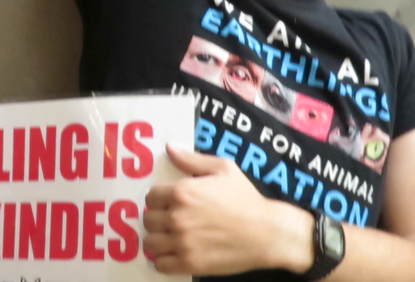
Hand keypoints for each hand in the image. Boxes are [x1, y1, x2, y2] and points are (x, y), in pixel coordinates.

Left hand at [142, 144, 314, 274]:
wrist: (266, 232)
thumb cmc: (245, 198)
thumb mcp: (223, 169)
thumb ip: (192, 160)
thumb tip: (170, 148)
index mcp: (182, 192)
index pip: (150, 196)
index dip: (159, 199)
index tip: (168, 203)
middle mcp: (177, 217)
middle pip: (148, 219)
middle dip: (157, 219)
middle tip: (170, 221)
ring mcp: (182, 242)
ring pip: (150, 243)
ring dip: (157, 240)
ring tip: (168, 238)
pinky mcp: (189, 263)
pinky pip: (160, 265)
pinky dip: (163, 261)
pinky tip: (172, 255)